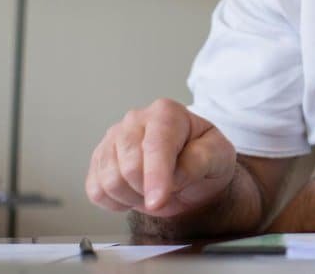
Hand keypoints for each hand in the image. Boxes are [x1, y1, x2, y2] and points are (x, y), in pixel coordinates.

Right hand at [86, 99, 236, 217]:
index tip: (157, 201)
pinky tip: (135, 194)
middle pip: (128, 167)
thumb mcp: (218, 157)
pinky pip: (96, 191)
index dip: (156, 176)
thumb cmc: (205, 159)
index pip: (155, 146)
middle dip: (149, 190)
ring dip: (134, 197)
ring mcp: (112, 139)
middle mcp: (135, 120)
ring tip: (153, 190)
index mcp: (166, 113)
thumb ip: (199, 161)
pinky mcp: (99, 160)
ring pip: (109, 181)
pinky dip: (116, 202)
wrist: (193, 172)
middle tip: (170, 191)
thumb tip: (175, 175)